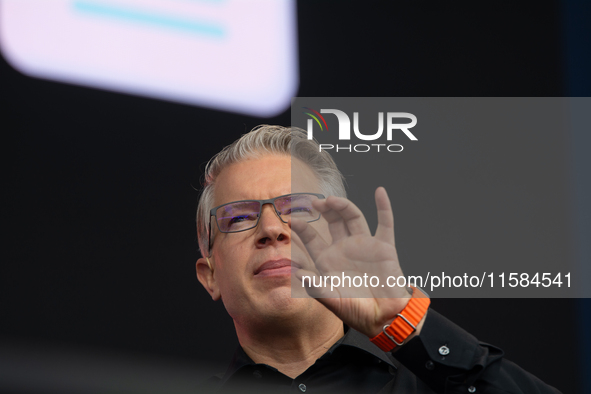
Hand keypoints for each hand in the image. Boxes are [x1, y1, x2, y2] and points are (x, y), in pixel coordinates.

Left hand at [292, 187, 414, 337]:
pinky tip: (379, 192)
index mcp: (328, 260)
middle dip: (323, 210)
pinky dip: (384, 207)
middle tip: (313, 202)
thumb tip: (299, 274)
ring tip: (332, 200)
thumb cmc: (356, 311)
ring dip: (344, 206)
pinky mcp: (384, 247)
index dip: (302, 229)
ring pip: (353, 218)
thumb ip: (316, 287)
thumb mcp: (332, 300)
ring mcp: (364, 245)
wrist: (384, 318)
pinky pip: (385, 223)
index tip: (292, 219)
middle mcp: (344, 248)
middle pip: (332, 221)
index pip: (312, 239)